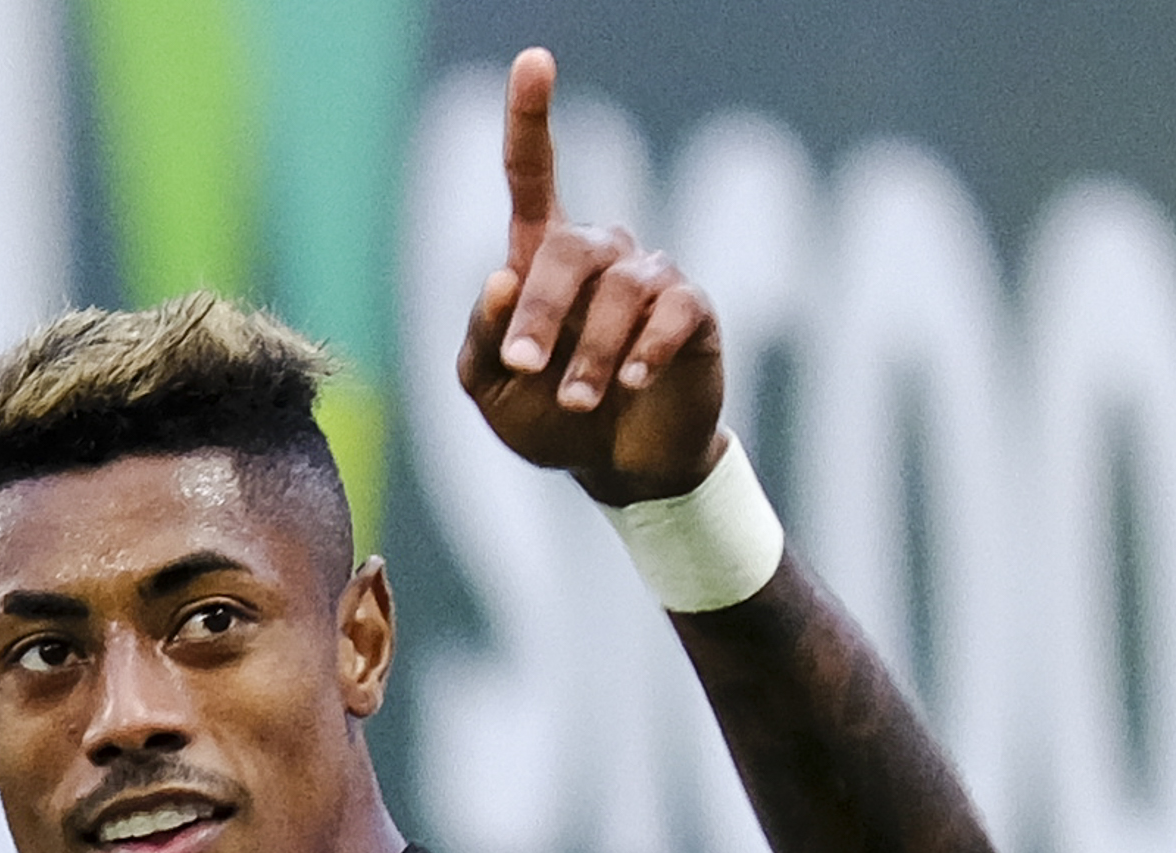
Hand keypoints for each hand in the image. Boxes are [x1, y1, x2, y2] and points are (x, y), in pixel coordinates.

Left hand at [457, 49, 725, 506]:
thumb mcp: (492, 389)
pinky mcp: (692, 312)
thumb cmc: (548, 421)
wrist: (621, 469)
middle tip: (528, 369)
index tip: (533, 60)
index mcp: (541, 258)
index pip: (532, 175)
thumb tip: (503, 277)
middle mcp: (599, 254)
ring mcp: (650, 278)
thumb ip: (483, 338)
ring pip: (618, 290)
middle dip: (542, 310)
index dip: (531, 117)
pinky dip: (645, 348)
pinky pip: (670, 311)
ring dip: (592, 352)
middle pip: (567, 249)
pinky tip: (634, 382)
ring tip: (579, 401)